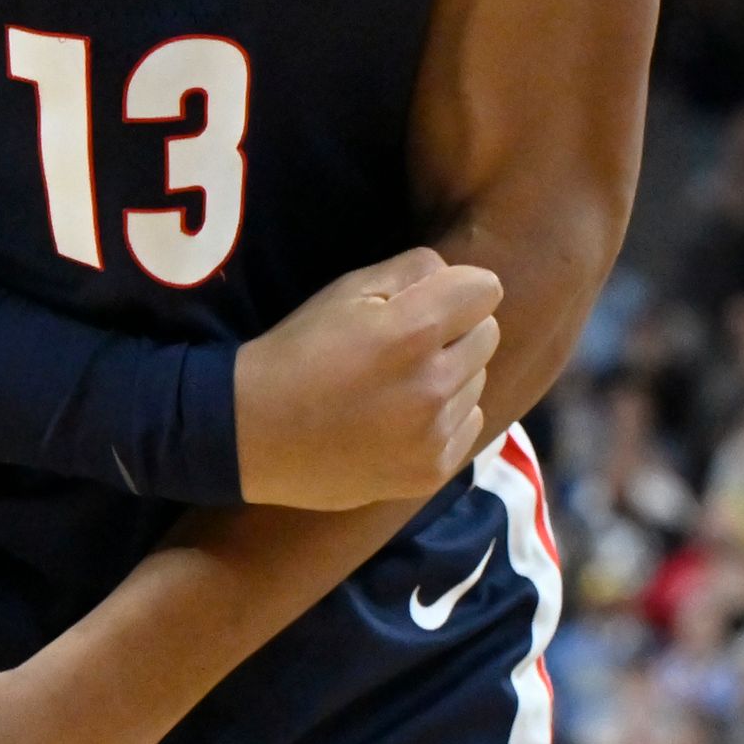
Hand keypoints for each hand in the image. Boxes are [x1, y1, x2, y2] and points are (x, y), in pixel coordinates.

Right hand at [232, 248, 501, 509]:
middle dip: (457, 330)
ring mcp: (435, 434)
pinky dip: (445, 417)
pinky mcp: (431, 472)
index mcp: (414, 331)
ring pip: (479, 381)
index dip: (457, 287)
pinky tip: (402, 419)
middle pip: (489, 334)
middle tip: (410, 343)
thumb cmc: (299, 351)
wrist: (254, 434)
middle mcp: (435, 384)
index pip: (486, 289)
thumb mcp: (346, 290)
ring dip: (452, 375)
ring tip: (400, 384)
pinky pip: (469, 425)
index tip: (428, 300)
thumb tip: (454, 276)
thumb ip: (412, 271)